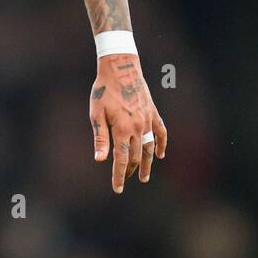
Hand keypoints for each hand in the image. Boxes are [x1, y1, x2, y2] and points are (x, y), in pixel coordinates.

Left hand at [90, 54, 166, 192]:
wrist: (120, 68)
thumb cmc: (103, 90)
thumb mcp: (96, 114)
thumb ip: (100, 138)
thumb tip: (99, 160)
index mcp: (121, 129)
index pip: (122, 160)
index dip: (119, 176)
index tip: (117, 189)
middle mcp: (137, 127)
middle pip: (136, 156)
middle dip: (131, 171)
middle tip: (125, 180)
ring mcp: (148, 120)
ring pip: (149, 148)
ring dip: (147, 164)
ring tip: (144, 177)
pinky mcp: (153, 112)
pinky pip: (161, 132)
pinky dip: (161, 144)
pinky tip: (160, 155)